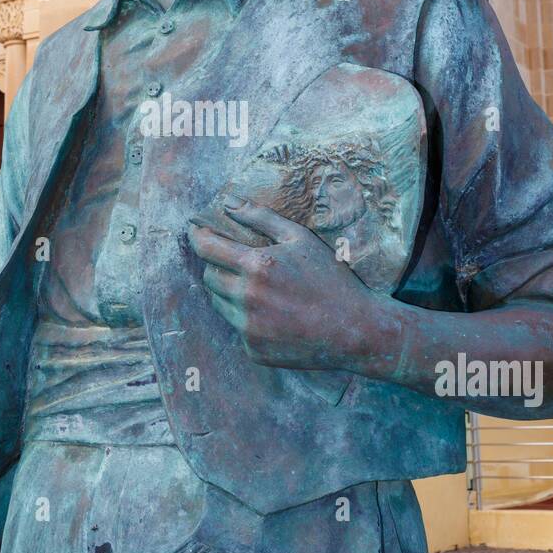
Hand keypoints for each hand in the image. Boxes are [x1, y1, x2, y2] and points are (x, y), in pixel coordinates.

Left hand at [188, 199, 384, 369]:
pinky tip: (275, 316)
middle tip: (240, 264)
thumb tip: (228, 202)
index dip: (198, 238)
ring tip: (261, 290)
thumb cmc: (331, 279)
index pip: (207, 249)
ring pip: (220, 304)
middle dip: (218, 267)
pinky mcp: (253, 350)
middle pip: (209, 278)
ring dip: (230, 293)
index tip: (197, 233)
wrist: (355, 331)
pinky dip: (248, 319)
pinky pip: (238, 329)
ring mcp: (248, 328)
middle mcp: (246, 298)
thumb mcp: (300, 239)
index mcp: (256, 266)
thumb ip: (260, 217)